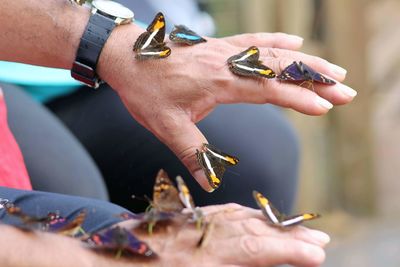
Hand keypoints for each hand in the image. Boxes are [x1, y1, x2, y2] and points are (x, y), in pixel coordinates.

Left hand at [99, 27, 355, 190]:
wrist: (126, 55)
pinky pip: (254, 40)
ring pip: (274, 52)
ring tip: (334, 69)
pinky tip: (295, 41)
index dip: (298, 98)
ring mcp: (225, 50)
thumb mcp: (165, 126)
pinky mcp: (219, 45)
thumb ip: (192, 152)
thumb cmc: (144, 89)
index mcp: (218, 83)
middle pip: (280, 68)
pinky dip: (277, 41)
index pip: (268, 90)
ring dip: (306, 60)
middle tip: (346, 89)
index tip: (324, 106)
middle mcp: (227, 62)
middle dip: (316, 78)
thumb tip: (208, 182)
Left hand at [121, 203, 329, 266]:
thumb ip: (226, 265)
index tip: (315, 253)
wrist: (100, 258)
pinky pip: (219, 212)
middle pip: (252, 231)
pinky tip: (254, 216)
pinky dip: (244, 214)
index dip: (285, 251)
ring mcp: (192, 223)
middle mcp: (200, 235)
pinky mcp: (184, 218)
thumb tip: (257, 261)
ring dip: (270, 223)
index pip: (253, 250)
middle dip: (288, 236)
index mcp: (200, 257)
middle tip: (319, 240)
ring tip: (297, 229)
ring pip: (239, 218)